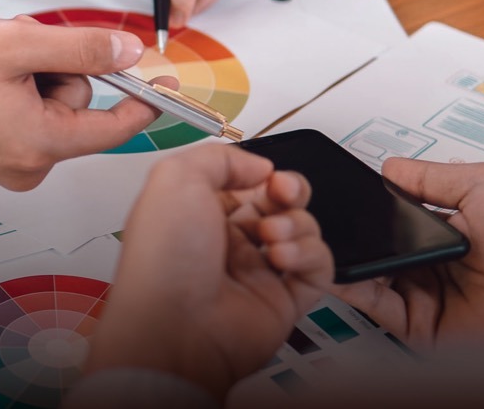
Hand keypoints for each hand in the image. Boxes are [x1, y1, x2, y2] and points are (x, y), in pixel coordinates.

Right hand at [0, 15, 162, 189]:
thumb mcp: (17, 43)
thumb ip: (80, 48)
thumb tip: (129, 51)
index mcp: (41, 144)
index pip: (115, 128)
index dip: (144, 100)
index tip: (166, 84)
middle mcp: (30, 166)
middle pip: (78, 106)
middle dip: (56, 69)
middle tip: (18, 53)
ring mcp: (12, 166)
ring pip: (53, 106)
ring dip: (33, 74)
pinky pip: (30, 115)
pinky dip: (18, 89)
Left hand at [86, 144, 331, 399]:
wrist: (175, 327)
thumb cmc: (164, 260)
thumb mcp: (175, 178)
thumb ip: (220, 157)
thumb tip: (259, 165)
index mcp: (197, 212)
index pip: (244, 182)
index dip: (262, 172)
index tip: (267, 172)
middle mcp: (226, 241)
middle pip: (279, 202)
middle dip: (290, 190)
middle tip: (284, 193)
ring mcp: (256, 271)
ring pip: (302, 231)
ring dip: (295, 224)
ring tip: (270, 237)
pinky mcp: (283, 300)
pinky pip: (319, 268)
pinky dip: (310, 255)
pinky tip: (283, 258)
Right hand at [333, 159, 483, 349]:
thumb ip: (435, 176)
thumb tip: (392, 166)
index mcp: (452, 227)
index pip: (396, 213)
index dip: (372, 203)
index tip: (347, 190)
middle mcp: (435, 261)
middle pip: (378, 242)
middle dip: (355, 229)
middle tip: (331, 213)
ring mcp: (425, 292)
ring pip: (369, 271)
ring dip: (347, 254)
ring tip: (328, 235)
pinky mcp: (418, 322)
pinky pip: (374, 302)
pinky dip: (351, 286)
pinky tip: (340, 265)